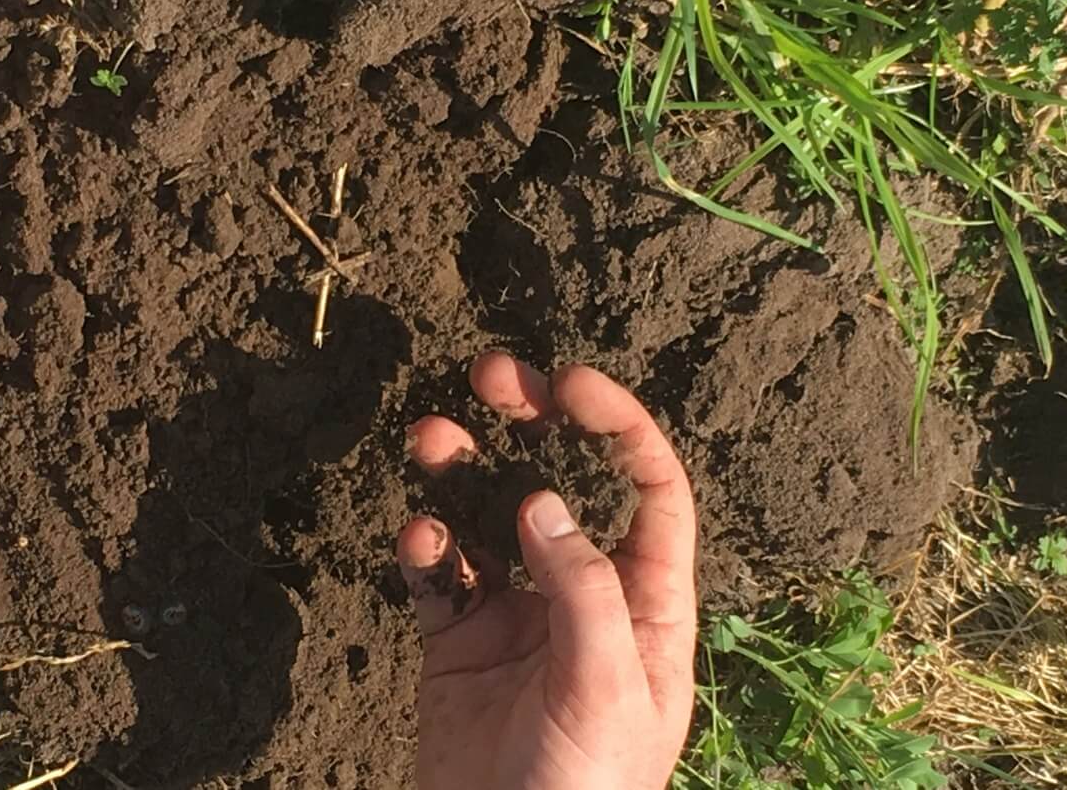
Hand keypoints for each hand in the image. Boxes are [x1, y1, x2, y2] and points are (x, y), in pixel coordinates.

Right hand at [397, 352, 697, 788]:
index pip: (650, 492)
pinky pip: (439, 577)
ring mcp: (519, 620)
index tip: (570, 382)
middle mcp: (586, 599)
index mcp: (648, 607)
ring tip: (428, 436)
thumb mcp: (605, 692)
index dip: (620, 427)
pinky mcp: (459, 647)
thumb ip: (583, 593)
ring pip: (489, 519)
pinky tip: (416, 539)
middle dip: (533, 424)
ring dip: (461, 472)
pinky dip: (424, 549)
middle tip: (491, 374)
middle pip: (566, 485)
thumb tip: (545, 502)